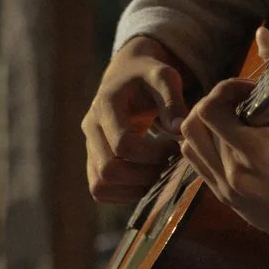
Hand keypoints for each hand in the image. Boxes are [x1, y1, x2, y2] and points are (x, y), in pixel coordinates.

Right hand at [83, 36, 191, 205]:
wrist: (126, 75)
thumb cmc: (148, 76)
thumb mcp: (164, 76)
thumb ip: (173, 100)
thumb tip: (178, 129)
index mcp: (105, 105)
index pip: (123, 144)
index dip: (153, 154)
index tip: (174, 147)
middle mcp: (90, 127)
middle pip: (108, 170)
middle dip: (144, 174)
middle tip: (166, 164)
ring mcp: (89, 145)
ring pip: (100, 185)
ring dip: (133, 188)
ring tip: (157, 173)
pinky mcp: (92, 159)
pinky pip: (99, 189)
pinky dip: (124, 193)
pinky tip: (146, 179)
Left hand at [178, 29, 268, 263]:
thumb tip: (261, 32)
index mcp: (250, 151)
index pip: (207, 109)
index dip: (223, 91)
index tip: (247, 92)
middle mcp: (231, 173)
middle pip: (193, 125)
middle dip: (211, 106)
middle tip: (237, 105)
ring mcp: (225, 191)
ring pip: (189, 146)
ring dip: (204, 127)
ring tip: (233, 123)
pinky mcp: (226, 202)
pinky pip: (197, 167)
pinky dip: (205, 148)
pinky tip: (230, 143)